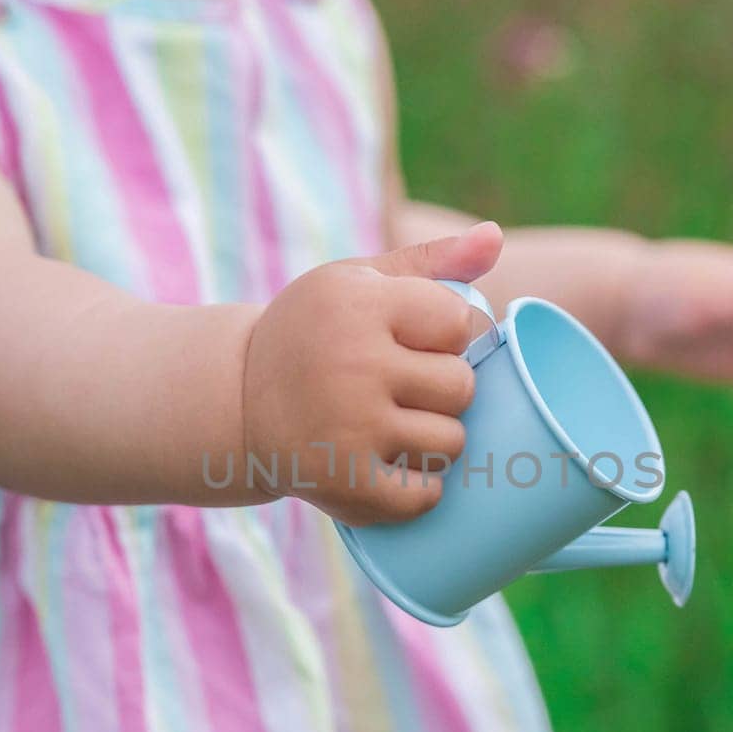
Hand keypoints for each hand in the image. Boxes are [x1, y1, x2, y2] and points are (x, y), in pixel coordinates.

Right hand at [242, 222, 504, 524]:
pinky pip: (424, 495)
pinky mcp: (345, 484)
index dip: (444, 335)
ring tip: (395, 428)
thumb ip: (432, 259)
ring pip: (451, 443)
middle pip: (462, 387)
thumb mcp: (358, 282)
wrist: (237, 401)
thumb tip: (495, 236)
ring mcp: (349, 429)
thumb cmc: (315, 334)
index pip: (459, 323)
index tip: (410, 341)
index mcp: (358, 306)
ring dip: (433, 441)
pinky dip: (418, 490)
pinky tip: (392, 469)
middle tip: (401, 390)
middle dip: (443, 390)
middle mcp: (353, 364)